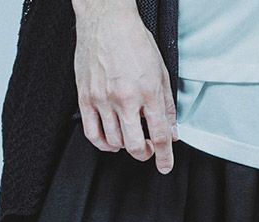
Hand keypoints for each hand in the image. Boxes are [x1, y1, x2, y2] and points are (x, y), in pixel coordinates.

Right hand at [72, 0, 177, 172]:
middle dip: (145, 153)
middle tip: (147, 148)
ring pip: (114, 143)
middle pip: (136, 146)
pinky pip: (92, 134)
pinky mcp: (86, 97)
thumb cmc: (133, 40)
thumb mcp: (161, 72)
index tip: (165, 166)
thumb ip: (167, 106)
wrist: (106, 19)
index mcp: (148, 91)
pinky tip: (111, 140)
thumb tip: (172, 131)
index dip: (165, 157)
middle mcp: (125, 98)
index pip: (160, 135)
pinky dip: (103, 144)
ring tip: (129, 136)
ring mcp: (103, 99)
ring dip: (125, 146)